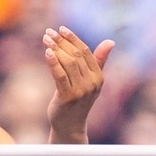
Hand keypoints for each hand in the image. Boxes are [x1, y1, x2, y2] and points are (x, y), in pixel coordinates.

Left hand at [42, 26, 113, 140]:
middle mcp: (92, 83)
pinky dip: (53, 62)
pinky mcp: (68, 97)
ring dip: (56, 49)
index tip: (61, 29)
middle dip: (61, 42)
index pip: (86, 52)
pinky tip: (47, 52)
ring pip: (68, 63)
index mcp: (98, 77)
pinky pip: (60, 75)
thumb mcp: (90, 81)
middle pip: (76, 56)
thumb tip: (110, 42)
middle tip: (49, 32)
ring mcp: (81, 91)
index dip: (73, 39)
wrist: (70, 126)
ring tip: (45, 39)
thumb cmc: (78, 101)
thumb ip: (98, 61)